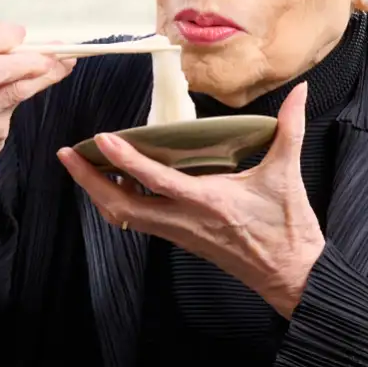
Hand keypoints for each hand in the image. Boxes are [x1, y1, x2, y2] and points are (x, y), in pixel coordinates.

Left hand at [57, 83, 324, 318]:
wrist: (290, 274)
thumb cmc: (288, 228)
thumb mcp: (287, 174)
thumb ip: (290, 128)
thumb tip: (299, 91)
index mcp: (208, 202)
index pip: (155, 180)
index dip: (125, 159)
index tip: (101, 138)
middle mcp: (185, 221)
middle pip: (121, 206)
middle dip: (89, 182)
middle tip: (68, 154)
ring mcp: (179, 233)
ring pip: (125, 217)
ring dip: (100, 192)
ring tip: (84, 164)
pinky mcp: (181, 239)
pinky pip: (139, 221)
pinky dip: (120, 202)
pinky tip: (119, 182)